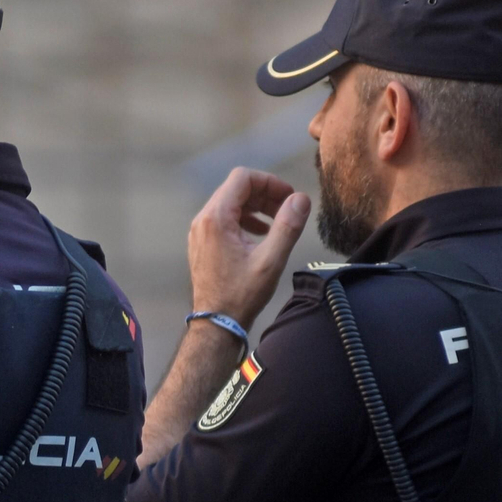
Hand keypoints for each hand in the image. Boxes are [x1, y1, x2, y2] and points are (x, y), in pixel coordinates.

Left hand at [187, 167, 310, 327]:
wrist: (216, 324)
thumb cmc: (241, 295)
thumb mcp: (271, 261)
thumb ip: (287, 226)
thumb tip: (301, 198)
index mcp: (216, 218)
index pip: (243, 178)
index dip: (270, 182)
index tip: (289, 197)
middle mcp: (203, 220)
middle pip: (235, 188)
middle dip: (264, 194)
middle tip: (288, 209)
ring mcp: (199, 232)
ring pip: (230, 203)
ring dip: (256, 206)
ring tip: (277, 221)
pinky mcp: (202, 243)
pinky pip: (223, 219)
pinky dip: (244, 219)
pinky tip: (260, 234)